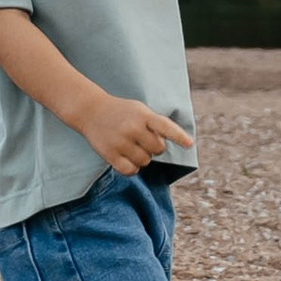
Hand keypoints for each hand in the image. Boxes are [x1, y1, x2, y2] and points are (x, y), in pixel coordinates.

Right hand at [77, 88, 195, 172]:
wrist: (90, 111)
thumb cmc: (121, 112)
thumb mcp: (139, 109)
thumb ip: (155, 123)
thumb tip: (169, 142)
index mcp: (142, 115)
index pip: (165, 126)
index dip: (178, 136)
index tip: (190, 144)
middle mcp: (132, 128)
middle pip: (158, 149)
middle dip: (155, 148)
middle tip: (143, 140)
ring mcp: (120, 142)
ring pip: (145, 162)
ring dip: (143, 158)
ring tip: (132, 147)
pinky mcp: (110, 154)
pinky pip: (131, 170)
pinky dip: (133, 168)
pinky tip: (128, 159)